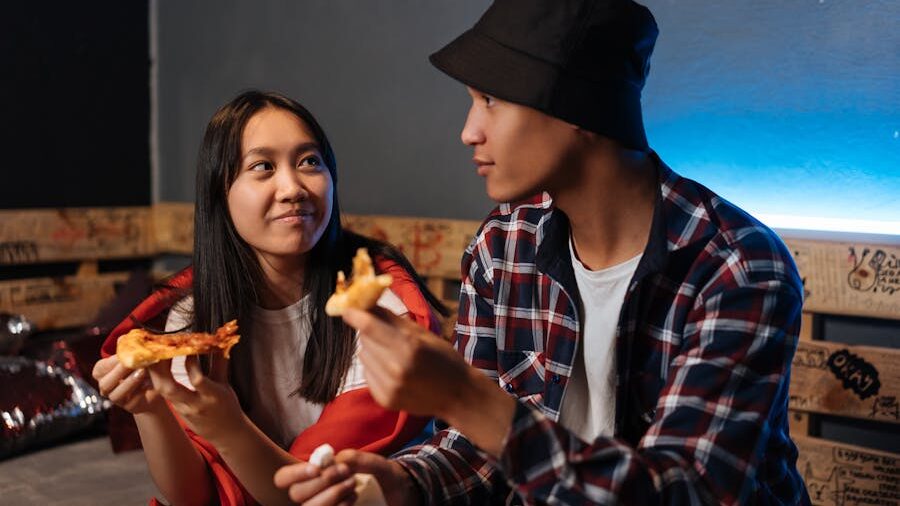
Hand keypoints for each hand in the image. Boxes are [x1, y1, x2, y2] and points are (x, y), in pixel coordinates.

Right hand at [93, 355, 162, 413]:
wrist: (159, 388)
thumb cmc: (146, 369)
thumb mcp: (141, 357)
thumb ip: (131, 348)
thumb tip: (123, 338)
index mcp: (105, 373)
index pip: (99, 368)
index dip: (110, 362)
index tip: (123, 354)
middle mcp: (107, 387)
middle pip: (104, 382)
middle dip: (118, 371)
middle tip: (132, 362)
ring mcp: (115, 398)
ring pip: (114, 393)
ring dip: (128, 381)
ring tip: (142, 371)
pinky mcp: (127, 406)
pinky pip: (128, 400)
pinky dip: (137, 391)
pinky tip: (147, 382)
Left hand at [146, 353, 241, 441]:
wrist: (225, 432)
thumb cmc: (227, 406)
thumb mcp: (225, 385)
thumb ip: (220, 363)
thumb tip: (220, 343)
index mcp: (212, 396)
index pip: (197, 380)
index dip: (191, 364)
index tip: (189, 348)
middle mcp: (195, 404)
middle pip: (170, 388)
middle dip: (161, 368)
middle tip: (160, 349)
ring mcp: (183, 409)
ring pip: (162, 390)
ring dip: (156, 371)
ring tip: (156, 354)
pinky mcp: (177, 410)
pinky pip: (163, 392)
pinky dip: (158, 378)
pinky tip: (157, 366)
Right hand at [273, 450, 419, 505]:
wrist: (401, 493)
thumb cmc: (381, 475)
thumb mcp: (370, 461)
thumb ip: (351, 457)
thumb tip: (330, 461)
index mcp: (314, 476)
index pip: (283, 478)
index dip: (293, 474)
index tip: (316, 468)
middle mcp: (313, 496)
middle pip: (296, 494)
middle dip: (321, 482)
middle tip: (346, 473)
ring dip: (330, 495)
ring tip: (352, 485)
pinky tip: (352, 500)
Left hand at [342, 307, 471, 418]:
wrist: (457, 395)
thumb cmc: (443, 359)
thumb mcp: (422, 334)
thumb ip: (392, 319)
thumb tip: (367, 303)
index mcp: (408, 348)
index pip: (369, 326)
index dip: (354, 314)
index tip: (347, 308)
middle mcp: (395, 368)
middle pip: (364, 339)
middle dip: (369, 331)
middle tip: (385, 333)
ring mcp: (388, 387)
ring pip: (363, 356)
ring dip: (372, 350)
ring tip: (393, 354)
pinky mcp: (384, 399)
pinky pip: (367, 373)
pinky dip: (375, 367)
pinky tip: (393, 370)